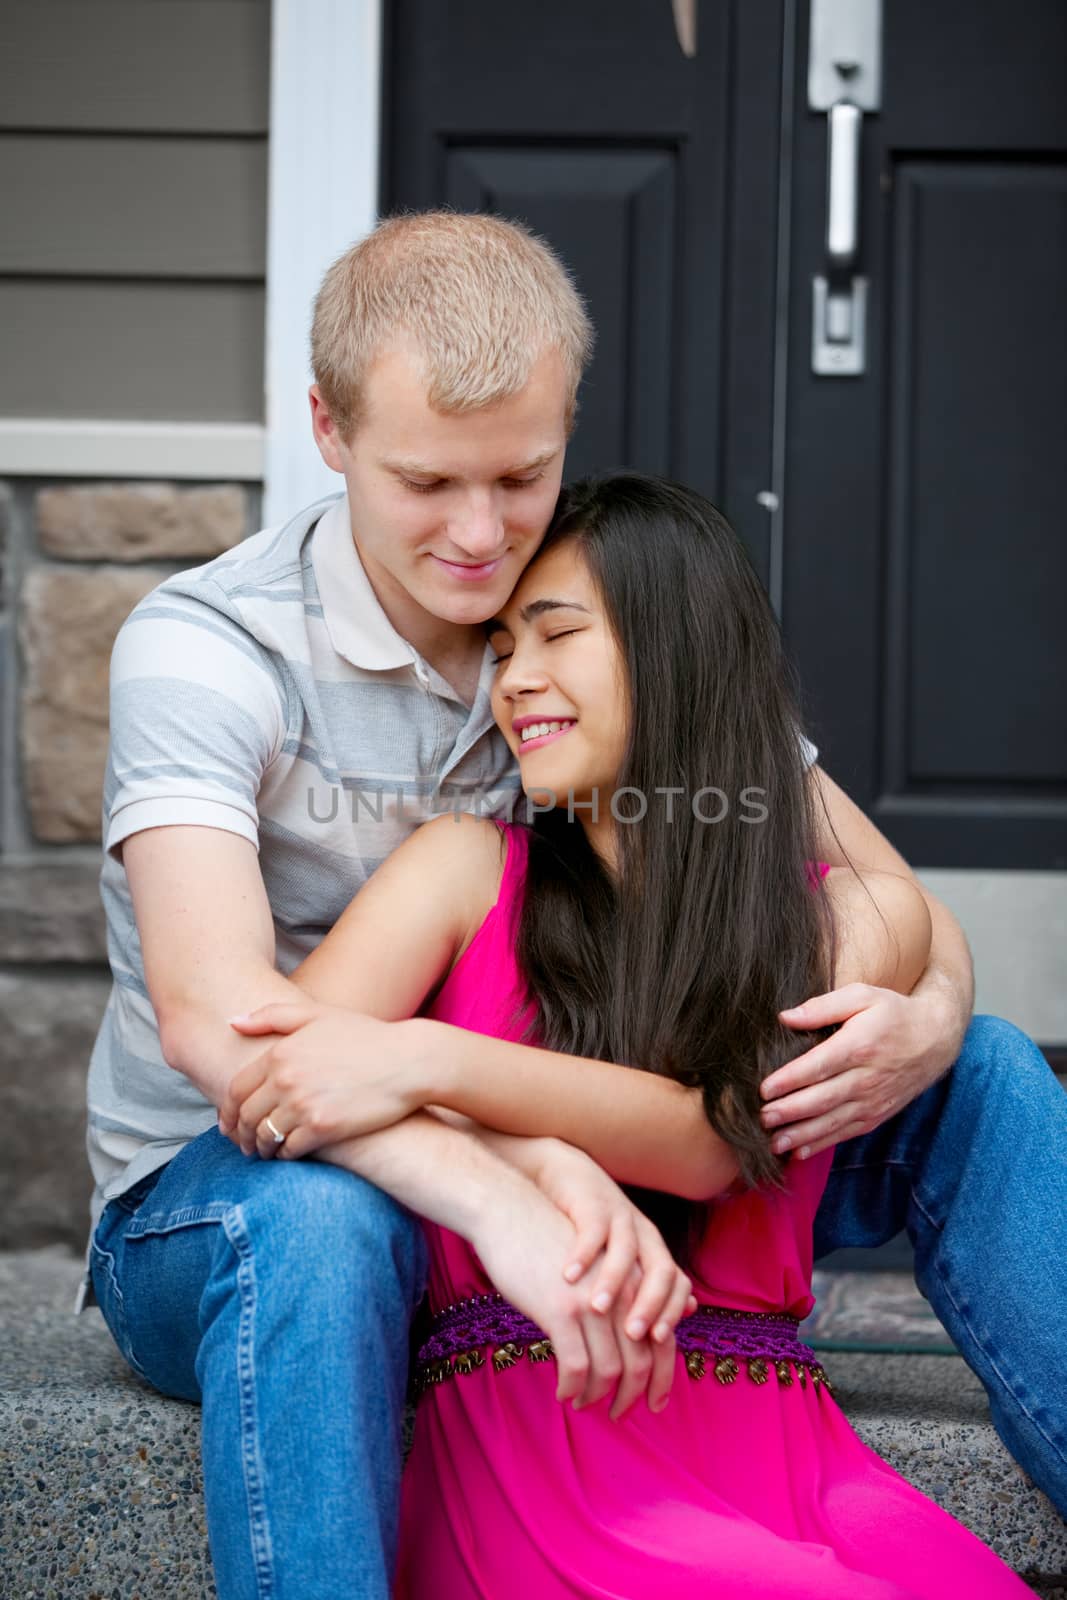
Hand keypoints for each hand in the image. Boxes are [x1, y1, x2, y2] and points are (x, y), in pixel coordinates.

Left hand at [217, 999, 426, 1157]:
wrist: (408, 1062)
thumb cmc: (366, 1036)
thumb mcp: (318, 1014)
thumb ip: (272, 1016)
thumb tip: (232, 1021)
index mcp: (280, 1052)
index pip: (236, 1090)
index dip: (227, 1112)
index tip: (230, 1124)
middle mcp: (286, 1079)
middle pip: (246, 1117)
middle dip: (240, 1135)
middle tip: (243, 1145)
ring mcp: (303, 1104)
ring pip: (264, 1137)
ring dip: (260, 1149)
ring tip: (264, 1153)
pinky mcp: (323, 1127)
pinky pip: (290, 1150)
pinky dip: (285, 1155)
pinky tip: (289, 1154)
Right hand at [470, 1170, 678, 1419]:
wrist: (509, 1211)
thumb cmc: (550, 1239)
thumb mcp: (596, 1260)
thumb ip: (624, 1290)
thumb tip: (644, 1329)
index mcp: (636, 1277)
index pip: (665, 1337)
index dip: (663, 1376)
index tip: (652, 1402)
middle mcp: (624, 1290)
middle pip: (644, 1358)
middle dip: (634, 1395)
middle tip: (618, 1414)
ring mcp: (593, 1300)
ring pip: (610, 1368)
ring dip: (598, 1395)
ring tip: (584, 1403)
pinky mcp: (562, 1308)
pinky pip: (575, 1364)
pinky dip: (572, 1386)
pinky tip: (562, 1392)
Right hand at [532, 1140, 695, 1334]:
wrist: (559, 1177)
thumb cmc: (584, 1231)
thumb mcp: (616, 1261)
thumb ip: (640, 1295)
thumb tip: (665, 1338)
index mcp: (652, 1251)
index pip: (676, 1286)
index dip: (671, 1315)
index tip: (654, 1344)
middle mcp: (641, 1234)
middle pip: (660, 1271)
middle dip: (649, 1306)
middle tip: (631, 1335)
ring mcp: (618, 1217)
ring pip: (627, 1251)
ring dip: (614, 1282)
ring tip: (596, 1310)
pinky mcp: (590, 1204)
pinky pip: (592, 1230)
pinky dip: (583, 1253)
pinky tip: (568, 1276)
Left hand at [759, 983, 954, 1159]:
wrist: (936, 1039)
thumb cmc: (894, 1012)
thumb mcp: (863, 996)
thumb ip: (824, 1006)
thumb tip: (786, 1017)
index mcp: (859, 1046)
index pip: (818, 1066)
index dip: (790, 1080)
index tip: (764, 1089)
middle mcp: (866, 1078)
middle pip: (822, 1099)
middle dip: (790, 1112)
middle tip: (761, 1119)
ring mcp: (872, 1100)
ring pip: (832, 1122)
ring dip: (802, 1135)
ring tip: (774, 1143)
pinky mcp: (876, 1115)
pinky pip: (846, 1133)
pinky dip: (822, 1144)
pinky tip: (799, 1151)